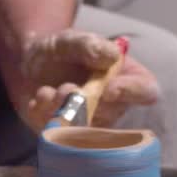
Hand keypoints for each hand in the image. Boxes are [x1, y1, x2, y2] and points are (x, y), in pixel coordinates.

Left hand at [17, 29, 159, 131]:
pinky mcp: (67, 135)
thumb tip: (111, 57)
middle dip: (87, 104)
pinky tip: (39, 99)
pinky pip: (59, 135)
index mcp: (126, 78)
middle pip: (112, 114)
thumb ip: (89, 45)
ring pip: (85, 130)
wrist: (31, 64)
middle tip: (67, 88)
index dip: (132, 92)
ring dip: (64, 112)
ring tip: (47, 92)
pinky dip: (45, 117)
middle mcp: (115, 105)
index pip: (146, 91)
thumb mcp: (71, 40)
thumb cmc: (62, 51)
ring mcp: (92, 123)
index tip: (109, 89)